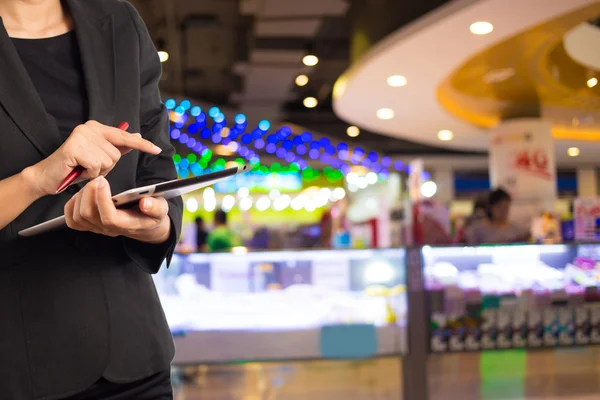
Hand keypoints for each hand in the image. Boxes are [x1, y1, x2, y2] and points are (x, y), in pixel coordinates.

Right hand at [25, 120, 161, 196]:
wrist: (48, 176)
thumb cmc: (75, 168)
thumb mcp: (100, 157)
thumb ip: (117, 147)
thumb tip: (136, 137)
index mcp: (96, 127)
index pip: (124, 136)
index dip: (142, 145)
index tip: (157, 150)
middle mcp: (89, 128)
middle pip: (117, 153)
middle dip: (107, 166)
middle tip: (90, 167)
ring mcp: (81, 136)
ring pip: (108, 161)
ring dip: (98, 171)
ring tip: (83, 168)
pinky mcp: (74, 147)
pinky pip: (97, 166)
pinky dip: (89, 174)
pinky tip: (79, 171)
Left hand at [65, 176, 170, 243]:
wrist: (146, 226)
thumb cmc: (153, 214)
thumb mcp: (162, 209)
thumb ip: (156, 207)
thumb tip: (145, 203)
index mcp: (127, 225)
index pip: (109, 218)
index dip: (103, 200)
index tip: (103, 181)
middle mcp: (109, 229)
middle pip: (89, 215)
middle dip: (89, 193)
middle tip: (98, 178)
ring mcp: (98, 229)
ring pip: (78, 216)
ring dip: (81, 196)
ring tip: (93, 184)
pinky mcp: (90, 226)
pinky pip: (73, 220)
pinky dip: (72, 205)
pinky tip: (81, 194)